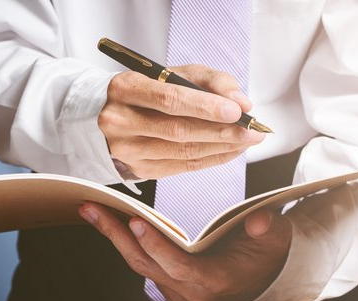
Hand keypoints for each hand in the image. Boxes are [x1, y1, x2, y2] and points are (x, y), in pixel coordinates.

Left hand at [79, 203, 291, 300]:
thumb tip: (257, 222)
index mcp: (215, 283)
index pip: (179, 266)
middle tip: (91, 208)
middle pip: (147, 265)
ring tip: (91, 210)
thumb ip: (269, 228)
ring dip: (116, 237)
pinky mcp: (171, 288)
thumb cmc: (270, 254)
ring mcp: (179, 294)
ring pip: (141, 266)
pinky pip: (145, 265)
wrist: (268, 280)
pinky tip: (111, 221)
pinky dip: (128, 243)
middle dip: (117, 235)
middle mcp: (191, 295)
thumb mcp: (278, 238)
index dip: (155, 245)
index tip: (134, 221)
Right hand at [98, 65, 264, 178]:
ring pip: (183, 152)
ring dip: (222, 147)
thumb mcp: (172, 73)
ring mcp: (128, 150)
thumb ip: (209, 81)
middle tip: (253, 130)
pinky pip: (183, 166)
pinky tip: (232, 151)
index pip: (170, 100)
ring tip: (248, 140)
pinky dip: (212, 159)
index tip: (237, 111)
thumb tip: (241, 102)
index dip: (206, 107)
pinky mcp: (140, 169)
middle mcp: (121, 121)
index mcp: (125, 89)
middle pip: (179, 130)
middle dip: (222, 131)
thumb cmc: (146, 91)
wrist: (104, 114)